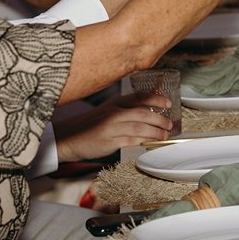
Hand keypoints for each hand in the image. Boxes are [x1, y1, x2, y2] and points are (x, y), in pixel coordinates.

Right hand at [53, 92, 174, 160]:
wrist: (68, 138)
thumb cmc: (90, 126)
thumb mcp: (106, 111)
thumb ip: (125, 110)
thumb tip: (148, 112)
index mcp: (114, 103)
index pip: (139, 96)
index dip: (156, 98)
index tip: (168, 103)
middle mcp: (114, 112)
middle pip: (143, 113)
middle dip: (160, 118)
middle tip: (170, 123)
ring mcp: (111, 127)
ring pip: (140, 127)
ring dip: (155, 132)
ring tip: (164, 135)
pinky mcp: (109, 141)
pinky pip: (131, 141)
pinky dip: (143, 142)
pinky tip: (150, 143)